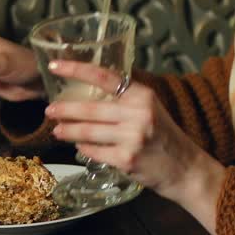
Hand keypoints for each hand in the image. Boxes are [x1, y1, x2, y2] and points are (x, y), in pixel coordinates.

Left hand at [44, 60, 225, 234]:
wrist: (184, 168)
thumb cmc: (164, 136)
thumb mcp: (151, 108)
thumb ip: (126, 98)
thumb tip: (90, 90)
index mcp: (143, 95)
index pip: (104, 76)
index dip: (76, 69)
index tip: (54, 66)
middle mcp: (139, 113)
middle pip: (90, 108)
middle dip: (64, 109)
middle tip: (50, 110)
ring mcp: (132, 137)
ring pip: (88, 132)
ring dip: (68, 131)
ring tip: (57, 131)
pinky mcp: (126, 159)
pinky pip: (94, 152)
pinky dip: (84, 149)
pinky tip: (79, 147)